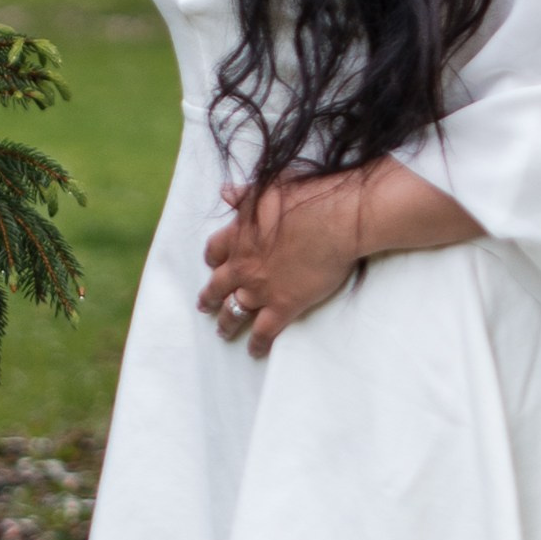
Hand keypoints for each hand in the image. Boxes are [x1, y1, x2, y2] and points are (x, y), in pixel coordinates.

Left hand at [198, 173, 366, 359]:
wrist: (336, 220)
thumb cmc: (306, 198)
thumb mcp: (268, 188)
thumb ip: (244, 194)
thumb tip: (225, 191)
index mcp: (239, 235)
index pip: (214, 250)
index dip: (212, 258)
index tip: (211, 264)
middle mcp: (243, 265)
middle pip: (217, 285)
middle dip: (209, 297)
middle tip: (204, 305)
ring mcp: (261, 288)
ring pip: (234, 311)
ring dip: (226, 323)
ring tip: (223, 331)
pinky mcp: (284, 305)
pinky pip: (264, 331)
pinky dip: (257, 343)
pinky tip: (254, 351)